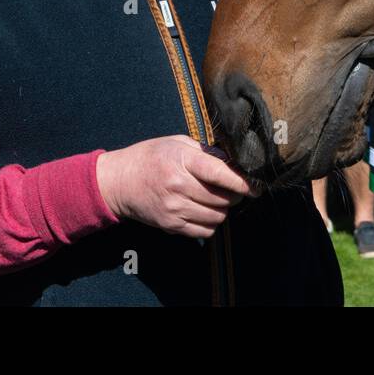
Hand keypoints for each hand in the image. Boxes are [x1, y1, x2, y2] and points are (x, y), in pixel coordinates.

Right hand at [95, 135, 251, 238]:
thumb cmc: (149, 157)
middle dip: (234, 195)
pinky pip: (204, 231)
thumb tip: (232, 162)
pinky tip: (204, 211)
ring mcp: (174, 209)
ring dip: (223, 209)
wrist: (118, 182)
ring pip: (216, 217)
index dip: (241, 182)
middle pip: (222, 198)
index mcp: (181, 161)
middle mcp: (178, 187)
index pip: (220, 174)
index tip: (254, 185)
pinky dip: (211, 223)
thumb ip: (205, 152)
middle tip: (233, 189)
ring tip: (216, 199)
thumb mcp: (176, 143)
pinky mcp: (171, 226)